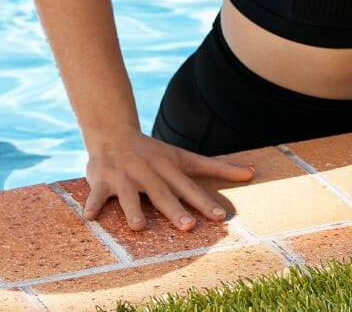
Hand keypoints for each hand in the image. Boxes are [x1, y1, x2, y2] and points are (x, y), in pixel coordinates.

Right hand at [83, 127, 255, 230]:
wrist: (115, 132)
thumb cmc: (156, 152)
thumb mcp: (186, 157)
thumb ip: (218, 168)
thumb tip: (251, 173)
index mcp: (170, 167)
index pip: (191, 187)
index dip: (206, 202)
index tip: (221, 218)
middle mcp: (150, 172)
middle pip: (164, 194)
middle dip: (175, 210)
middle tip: (188, 227)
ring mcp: (125, 176)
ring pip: (130, 195)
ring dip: (133, 209)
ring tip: (138, 227)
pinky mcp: (103, 180)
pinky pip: (98, 194)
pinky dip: (93, 203)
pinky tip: (91, 216)